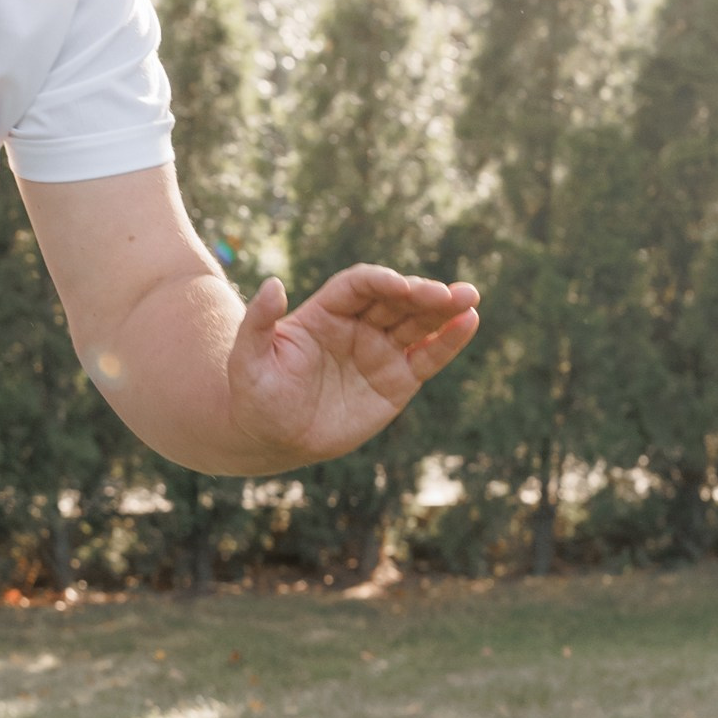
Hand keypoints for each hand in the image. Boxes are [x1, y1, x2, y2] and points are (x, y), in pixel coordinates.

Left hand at [228, 266, 479, 465]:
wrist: (272, 437)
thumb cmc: (256, 395)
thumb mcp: (248, 360)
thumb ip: (258, 322)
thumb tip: (272, 284)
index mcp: (326, 312)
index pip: (359, 286)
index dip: (379, 281)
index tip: (398, 286)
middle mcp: (358, 325)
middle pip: (395, 300)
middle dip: (421, 294)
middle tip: (446, 293)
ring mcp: (380, 351)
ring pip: (418, 323)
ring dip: (444, 309)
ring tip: (469, 298)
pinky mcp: (398, 381)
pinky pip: (427, 357)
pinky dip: (449, 341)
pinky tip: (470, 322)